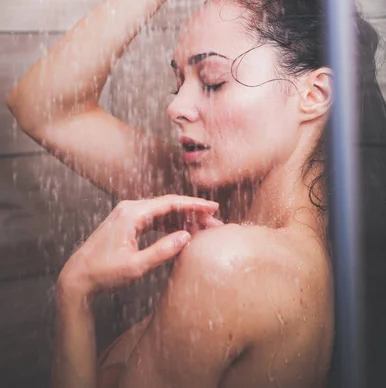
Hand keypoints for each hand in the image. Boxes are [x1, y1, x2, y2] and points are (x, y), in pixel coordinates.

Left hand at [58, 195, 221, 299]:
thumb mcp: (135, 266)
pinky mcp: (127, 222)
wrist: (77, 277)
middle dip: (193, 212)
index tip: (213, 207)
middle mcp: (130, 208)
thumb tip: (186, 237)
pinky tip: (183, 232)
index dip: (194, 204)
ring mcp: (127, 214)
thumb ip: (162, 251)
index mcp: (132, 213)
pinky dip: (170, 224)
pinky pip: (154, 219)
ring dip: (183, 219)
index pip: (170, 203)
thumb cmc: (103, 272)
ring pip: (162, 211)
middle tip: (214, 222)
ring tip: (203, 229)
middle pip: (169, 205)